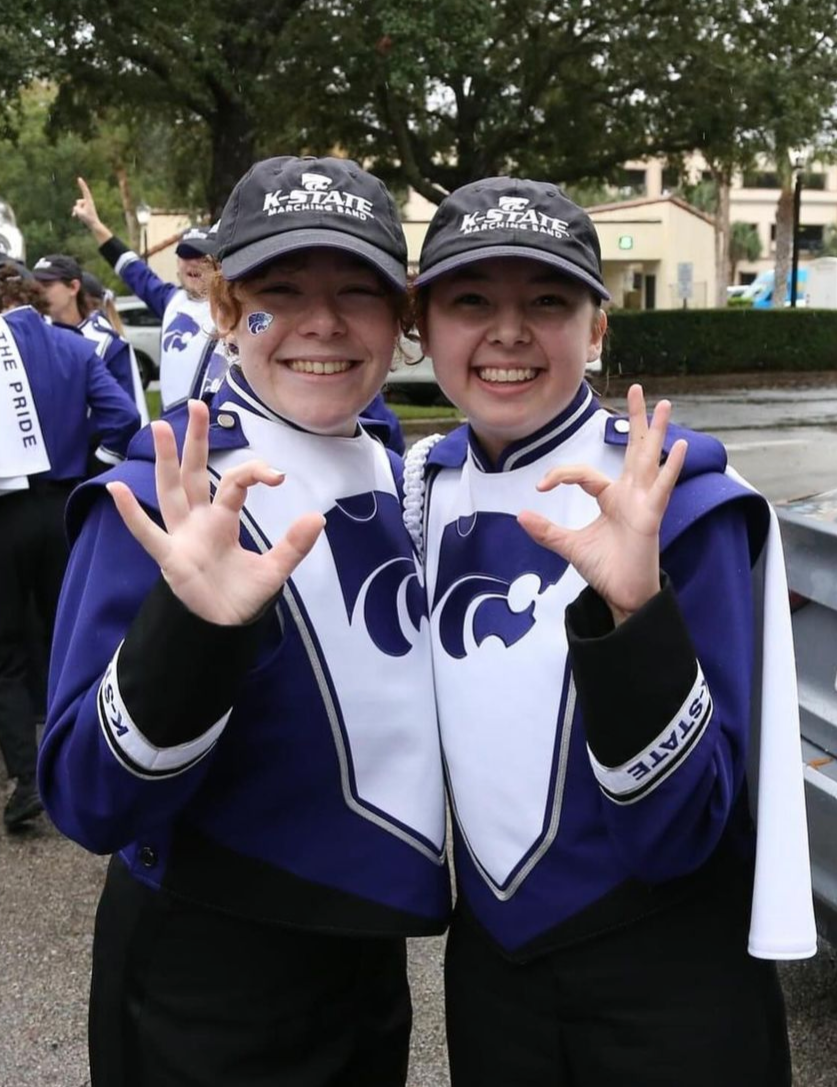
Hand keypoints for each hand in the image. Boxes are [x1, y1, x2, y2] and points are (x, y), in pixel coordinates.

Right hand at [72, 177, 111, 242]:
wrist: (94, 225)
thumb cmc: (88, 219)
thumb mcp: (80, 213)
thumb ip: (76, 208)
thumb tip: (76, 208)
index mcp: (89, 201)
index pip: (85, 191)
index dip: (82, 185)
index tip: (79, 178)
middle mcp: (88, 202)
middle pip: (78, 202)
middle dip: (78, 208)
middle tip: (85, 214)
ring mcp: (86, 205)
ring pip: (77, 206)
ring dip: (78, 211)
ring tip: (83, 216)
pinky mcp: (84, 209)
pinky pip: (77, 209)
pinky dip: (76, 212)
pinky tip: (74, 216)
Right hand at [106, 400, 324, 624]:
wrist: (225, 628)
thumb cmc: (242, 595)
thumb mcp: (275, 569)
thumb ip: (294, 544)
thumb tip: (319, 517)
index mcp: (222, 519)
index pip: (234, 482)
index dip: (254, 473)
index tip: (277, 475)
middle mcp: (198, 521)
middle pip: (194, 472)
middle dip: (195, 440)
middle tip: (196, 405)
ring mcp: (181, 536)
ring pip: (171, 491)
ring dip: (166, 461)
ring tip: (161, 427)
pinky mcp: (170, 557)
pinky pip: (147, 533)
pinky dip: (131, 513)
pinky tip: (116, 488)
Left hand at [517, 384, 686, 624]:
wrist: (621, 595)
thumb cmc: (604, 569)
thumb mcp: (569, 546)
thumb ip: (547, 531)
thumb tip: (520, 516)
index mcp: (611, 498)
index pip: (584, 473)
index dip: (560, 474)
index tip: (540, 485)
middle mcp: (630, 494)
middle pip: (632, 449)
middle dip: (636, 420)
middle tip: (639, 389)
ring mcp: (643, 503)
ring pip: (649, 460)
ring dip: (655, 432)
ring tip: (665, 404)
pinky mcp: (651, 516)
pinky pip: (662, 487)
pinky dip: (671, 467)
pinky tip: (678, 445)